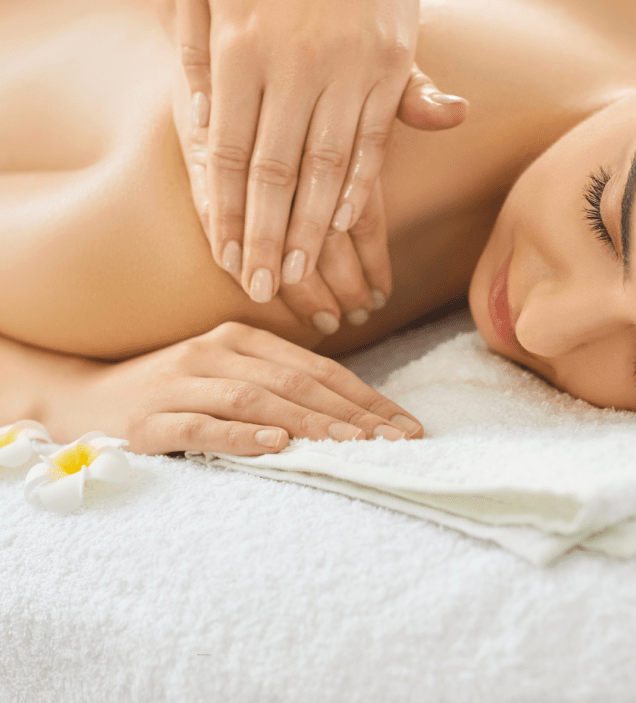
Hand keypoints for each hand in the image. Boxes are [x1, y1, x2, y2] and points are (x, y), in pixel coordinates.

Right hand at [43, 322, 423, 454]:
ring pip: (258, 400)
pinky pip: (203, 425)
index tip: (402, 424)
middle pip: (296, 382)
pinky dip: (242, 435)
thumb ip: (275, 381)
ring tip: (353, 445)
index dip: (363, 396)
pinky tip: (277, 446)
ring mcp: (182, 382)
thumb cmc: (171, 390)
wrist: (85, 398)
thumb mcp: (224, 373)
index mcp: (240, 337)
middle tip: (395, 441)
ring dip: (311, 423)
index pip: (316, 367)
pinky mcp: (152, 418)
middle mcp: (215, 351)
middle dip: (352, 414)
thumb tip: (347, 412)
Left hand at [172, 0, 467, 312]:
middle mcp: (294, 65)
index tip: (228, 258)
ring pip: (329, 167)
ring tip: (306, 272)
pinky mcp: (390, 63)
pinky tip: (350, 221)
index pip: (230, 154)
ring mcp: (348, 65)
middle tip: (267, 287)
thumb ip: (194, 53)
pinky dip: (361, 184)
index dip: (229, 212)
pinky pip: (374, 139)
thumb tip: (199, 127)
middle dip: (270, 237)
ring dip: (316, 227)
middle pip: (277, 173)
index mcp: (241, 49)